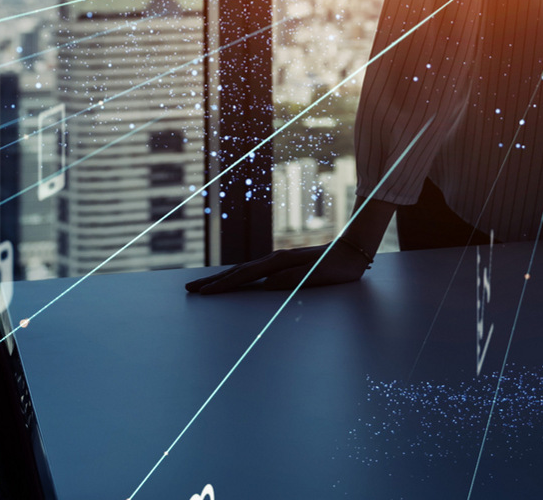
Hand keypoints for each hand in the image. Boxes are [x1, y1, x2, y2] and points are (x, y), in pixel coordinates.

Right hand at [185, 240, 370, 293]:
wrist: (352, 250)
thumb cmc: (338, 267)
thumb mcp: (317, 276)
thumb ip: (292, 281)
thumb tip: (266, 286)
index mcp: (280, 263)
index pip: (244, 276)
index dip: (222, 285)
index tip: (203, 292)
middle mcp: (275, 259)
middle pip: (238, 271)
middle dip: (213, 281)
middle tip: (190, 289)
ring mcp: (278, 260)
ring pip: (244, 270)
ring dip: (223, 278)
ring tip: (205, 286)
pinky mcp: (284, 264)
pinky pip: (254, 271)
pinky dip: (238, 276)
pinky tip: (234, 280)